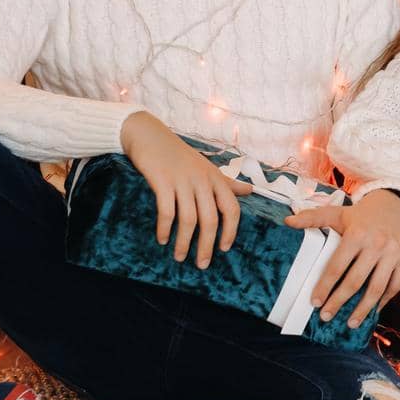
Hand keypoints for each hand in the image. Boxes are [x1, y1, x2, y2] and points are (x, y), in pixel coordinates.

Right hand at [120, 111, 252, 268]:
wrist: (149, 135)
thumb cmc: (180, 154)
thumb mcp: (206, 167)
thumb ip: (227, 182)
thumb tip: (250, 192)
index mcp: (215, 178)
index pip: (231, 208)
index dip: (230, 231)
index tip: (224, 249)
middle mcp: (202, 180)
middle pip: (210, 219)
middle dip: (207, 245)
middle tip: (202, 264)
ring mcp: (182, 180)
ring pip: (189, 219)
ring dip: (184, 242)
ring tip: (179, 257)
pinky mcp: (162, 181)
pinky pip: (166, 211)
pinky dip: (165, 228)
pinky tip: (162, 239)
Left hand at [285, 188, 399, 328]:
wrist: (393, 207)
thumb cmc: (360, 216)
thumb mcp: (337, 213)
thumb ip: (313, 218)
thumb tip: (288, 221)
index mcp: (357, 234)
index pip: (337, 266)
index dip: (325, 286)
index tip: (315, 302)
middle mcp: (377, 243)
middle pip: (355, 281)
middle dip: (339, 302)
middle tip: (326, 316)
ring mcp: (394, 252)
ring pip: (377, 288)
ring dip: (363, 309)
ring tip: (351, 323)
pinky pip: (394, 286)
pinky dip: (383, 301)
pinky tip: (372, 311)